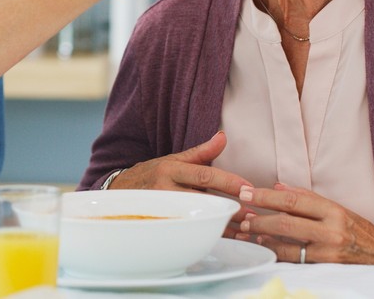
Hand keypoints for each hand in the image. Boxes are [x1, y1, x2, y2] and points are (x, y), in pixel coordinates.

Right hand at [110, 131, 252, 237]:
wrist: (119, 191)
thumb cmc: (152, 173)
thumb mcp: (174, 159)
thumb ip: (202, 152)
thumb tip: (223, 136)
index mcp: (171, 169)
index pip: (204, 175)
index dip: (228, 182)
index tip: (249, 187)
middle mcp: (165, 189)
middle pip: (203, 199)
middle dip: (229, 208)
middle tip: (253, 215)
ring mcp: (161, 209)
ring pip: (197, 218)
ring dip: (222, 225)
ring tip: (245, 230)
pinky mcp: (160, 224)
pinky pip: (188, 231)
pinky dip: (207, 235)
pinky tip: (224, 237)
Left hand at [237, 182, 373, 263]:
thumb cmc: (354, 226)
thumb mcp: (334, 206)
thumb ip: (305, 196)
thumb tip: (276, 187)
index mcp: (332, 209)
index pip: (292, 200)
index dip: (266, 196)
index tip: (246, 193)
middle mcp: (331, 228)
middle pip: (287, 221)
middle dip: (260, 218)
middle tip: (242, 215)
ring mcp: (329, 250)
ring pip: (289, 243)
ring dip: (264, 236)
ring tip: (248, 231)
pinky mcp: (327, 266)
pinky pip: (296, 259)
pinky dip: (277, 251)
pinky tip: (265, 246)